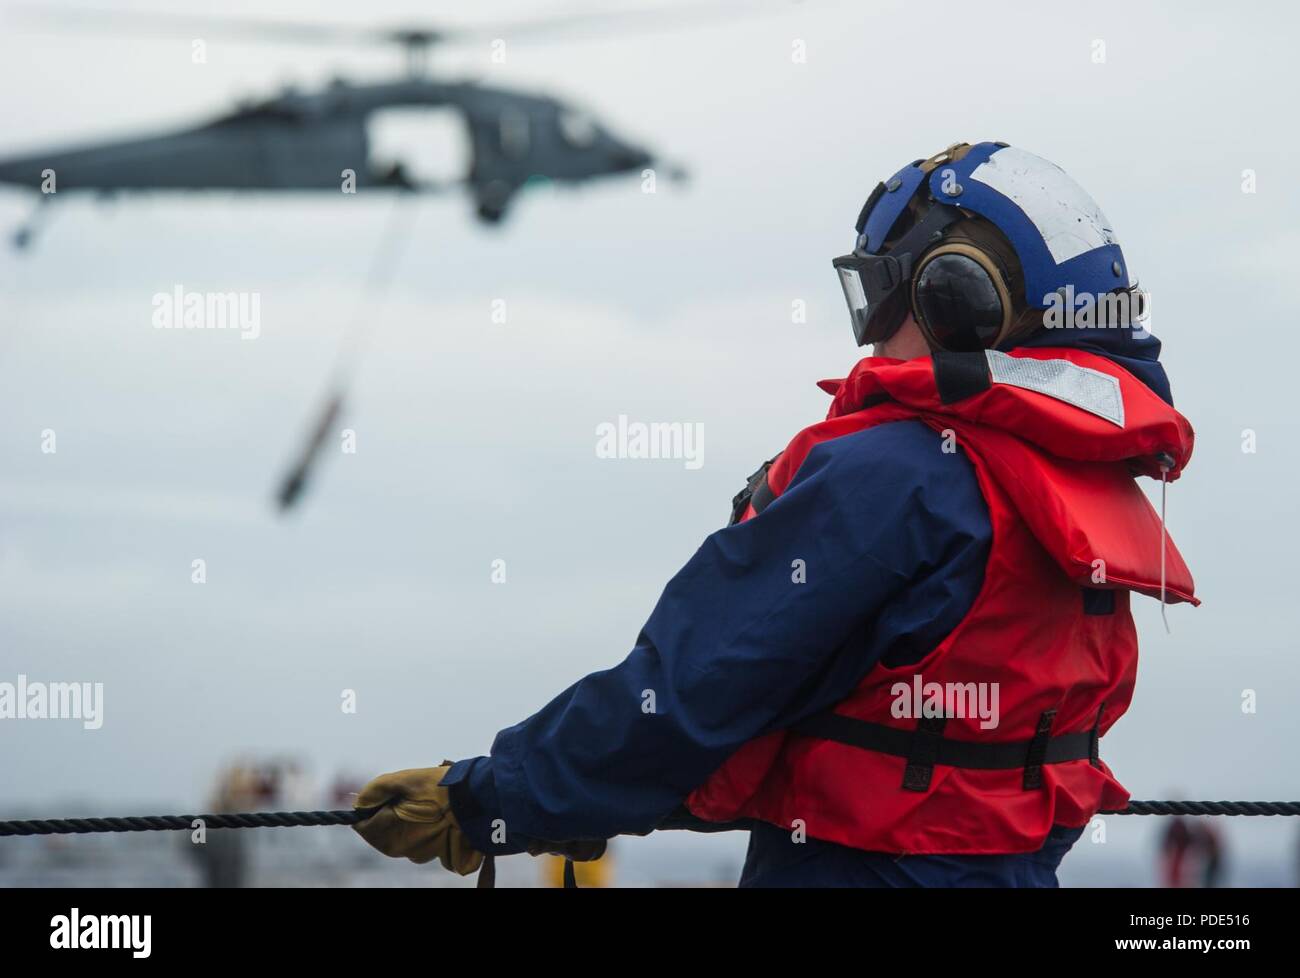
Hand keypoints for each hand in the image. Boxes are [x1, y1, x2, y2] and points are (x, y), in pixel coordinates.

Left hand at [351, 765, 483, 874]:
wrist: (481, 799)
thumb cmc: (443, 788)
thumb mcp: (406, 780)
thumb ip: (377, 789)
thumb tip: (360, 800)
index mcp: (391, 835)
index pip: (362, 825)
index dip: (370, 807)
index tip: (386, 794)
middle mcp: (405, 850)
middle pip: (382, 833)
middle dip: (388, 814)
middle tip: (409, 796)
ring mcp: (424, 853)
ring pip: (404, 837)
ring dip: (407, 822)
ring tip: (427, 803)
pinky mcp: (442, 854)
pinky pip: (425, 842)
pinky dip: (426, 830)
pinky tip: (439, 816)